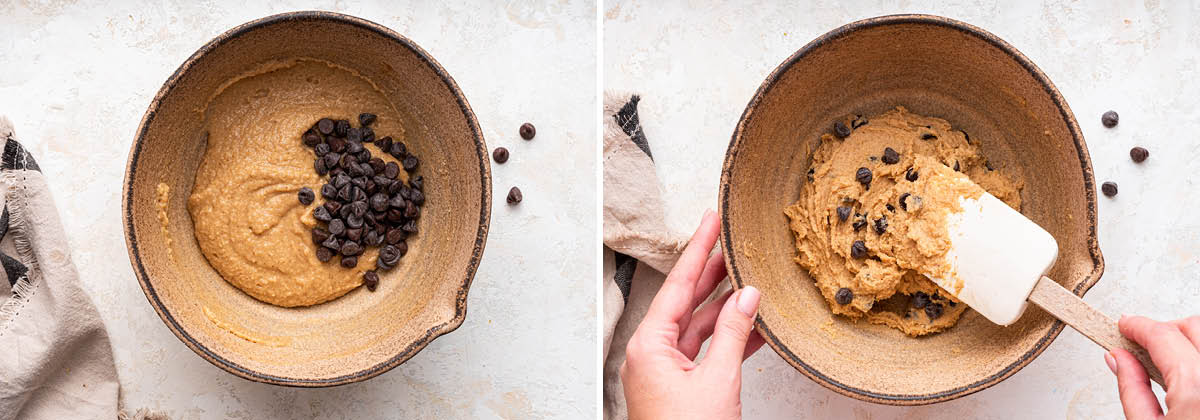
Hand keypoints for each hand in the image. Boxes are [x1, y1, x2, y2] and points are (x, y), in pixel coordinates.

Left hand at [620, 209, 765, 419]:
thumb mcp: (717, 380)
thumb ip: (734, 335)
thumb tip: (747, 297)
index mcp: (649, 345)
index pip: (677, 285)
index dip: (698, 249)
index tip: (710, 220)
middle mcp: (652, 354)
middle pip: (686, 301)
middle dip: (713, 272)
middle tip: (733, 241)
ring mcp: (666, 371)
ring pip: (700, 327)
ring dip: (727, 306)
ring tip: (752, 278)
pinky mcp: (683, 387)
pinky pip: (707, 352)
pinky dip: (731, 339)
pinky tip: (755, 324)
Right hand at [1107, 315, 1199, 418]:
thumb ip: (1132, 390)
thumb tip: (1119, 359)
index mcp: (1195, 388)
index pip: (1163, 336)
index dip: (1138, 326)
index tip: (1125, 325)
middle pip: (1193, 326)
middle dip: (1165, 328)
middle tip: (1143, 341)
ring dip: (1185, 339)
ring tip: (1166, 357)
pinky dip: (1196, 353)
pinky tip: (1186, 369)